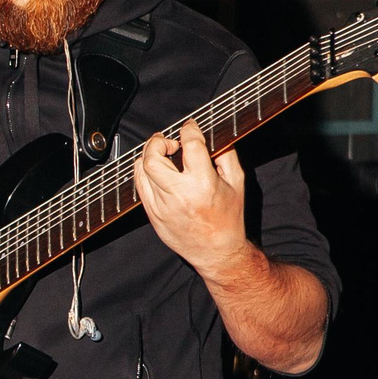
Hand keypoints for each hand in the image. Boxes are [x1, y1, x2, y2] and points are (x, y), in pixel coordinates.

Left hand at [134, 118, 248, 277]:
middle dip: (157, 143)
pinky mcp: (153, 215)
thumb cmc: (229, 218)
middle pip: (153, 158)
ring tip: (159, 153)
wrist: (217, 251)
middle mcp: (179, 195)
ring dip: (147, 156)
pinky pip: (140, 188)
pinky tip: (155, 170)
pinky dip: (144, 173)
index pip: (189, 146)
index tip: (189, 127)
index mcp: (203, 184)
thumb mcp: (237, 183)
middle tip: (168, 141)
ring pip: (141, 172)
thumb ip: (226, 156)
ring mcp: (162, 206)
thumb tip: (211, 138)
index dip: (188, 130)